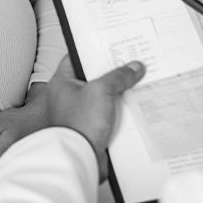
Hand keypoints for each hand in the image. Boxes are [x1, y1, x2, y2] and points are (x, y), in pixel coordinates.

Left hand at [47, 56, 144, 181]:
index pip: (76, 57)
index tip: (111, 44)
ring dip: (119, 91)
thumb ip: (117, 76)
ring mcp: (81, 111)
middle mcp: (69, 95)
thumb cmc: (80, 124)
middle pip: (93, 76)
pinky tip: (137, 103)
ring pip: (103, 95)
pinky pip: (109, 112)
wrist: (80, 158)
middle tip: (131, 61)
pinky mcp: (92, 126)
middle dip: (112, 71)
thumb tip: (134, 67)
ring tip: (139, 79)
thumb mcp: (100, 90)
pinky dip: (121, 108)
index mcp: (62, 82)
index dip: (93, 50)